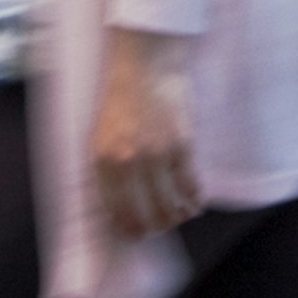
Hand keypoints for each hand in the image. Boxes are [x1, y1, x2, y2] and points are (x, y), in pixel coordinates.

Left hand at [94, 29, 204, 239]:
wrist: (146, 62)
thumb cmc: (123, 96)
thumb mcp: (101, 134)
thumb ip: (107, 168)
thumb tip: (118, 203)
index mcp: (103, 161)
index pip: (115, 211)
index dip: (129, 228)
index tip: (137, 235)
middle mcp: (127, 162)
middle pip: (144, 214)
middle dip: (155, 227)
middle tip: (162, 226)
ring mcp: (156, 154)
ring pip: (169, 205)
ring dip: (176, 216)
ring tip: (180, 215)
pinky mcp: (181, 144)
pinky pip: (190, 185)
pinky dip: (195, 199)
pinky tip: (196, 201)